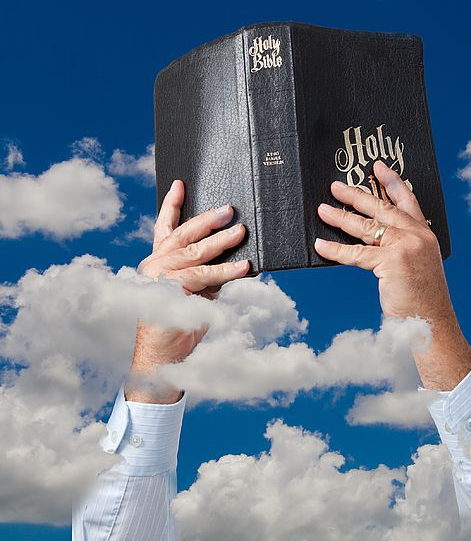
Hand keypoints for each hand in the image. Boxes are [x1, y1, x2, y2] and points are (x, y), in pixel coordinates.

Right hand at [126, 179, 249, 403]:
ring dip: (221, 242)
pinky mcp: (173, 293)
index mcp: (156, 262)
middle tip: (230, 209)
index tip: (181, 184)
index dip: (172, 206)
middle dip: (207, 219)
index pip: (164, 228)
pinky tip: (246, 266)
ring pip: (194, 253)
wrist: (163, 356)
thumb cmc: (179, 324)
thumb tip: (233, 258)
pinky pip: (205, 277)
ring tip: (242, 231)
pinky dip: (227, 271)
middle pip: (182, 235)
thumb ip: (205, 273)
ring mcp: (161, 278)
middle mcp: (155, 265)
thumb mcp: (194, 292)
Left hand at [315, 161, 470, 389]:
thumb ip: (402, 251)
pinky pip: (357, 254)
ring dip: (340, 218)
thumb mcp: (418, 268)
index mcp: (426, 236)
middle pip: (382, 209)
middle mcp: (418, 236)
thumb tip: (372, 241)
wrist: (431, 323)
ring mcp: (406, 247)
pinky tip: (321, 245)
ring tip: (322, 209)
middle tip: (335, 186)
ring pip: (367, 228)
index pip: (408, 201)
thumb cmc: (422, 301)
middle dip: (356, 196)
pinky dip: (336, 250)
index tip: (377, 167)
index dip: (392, 182)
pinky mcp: (393, 261)